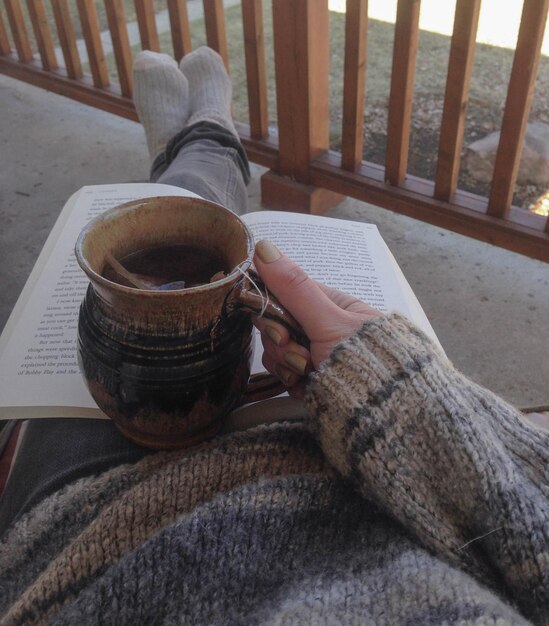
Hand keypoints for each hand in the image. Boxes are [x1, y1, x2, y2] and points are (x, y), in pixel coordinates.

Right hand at [252, 240, 383, 397]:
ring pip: (277, 351)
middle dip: (283, 344)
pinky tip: (307, 388)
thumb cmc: (365, 360)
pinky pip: (284, 374)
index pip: (283, 293)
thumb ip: (295, 288)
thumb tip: (263, 246)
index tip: (279, 328)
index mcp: (330, 304)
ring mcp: (315, 352)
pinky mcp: (310, 378)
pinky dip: (292, 382)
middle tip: (301, 356)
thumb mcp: (329, 322)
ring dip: (287, 365)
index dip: (272, 310)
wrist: (383, 411)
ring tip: (309, 374)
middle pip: (276, 325)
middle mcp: (321, 325)